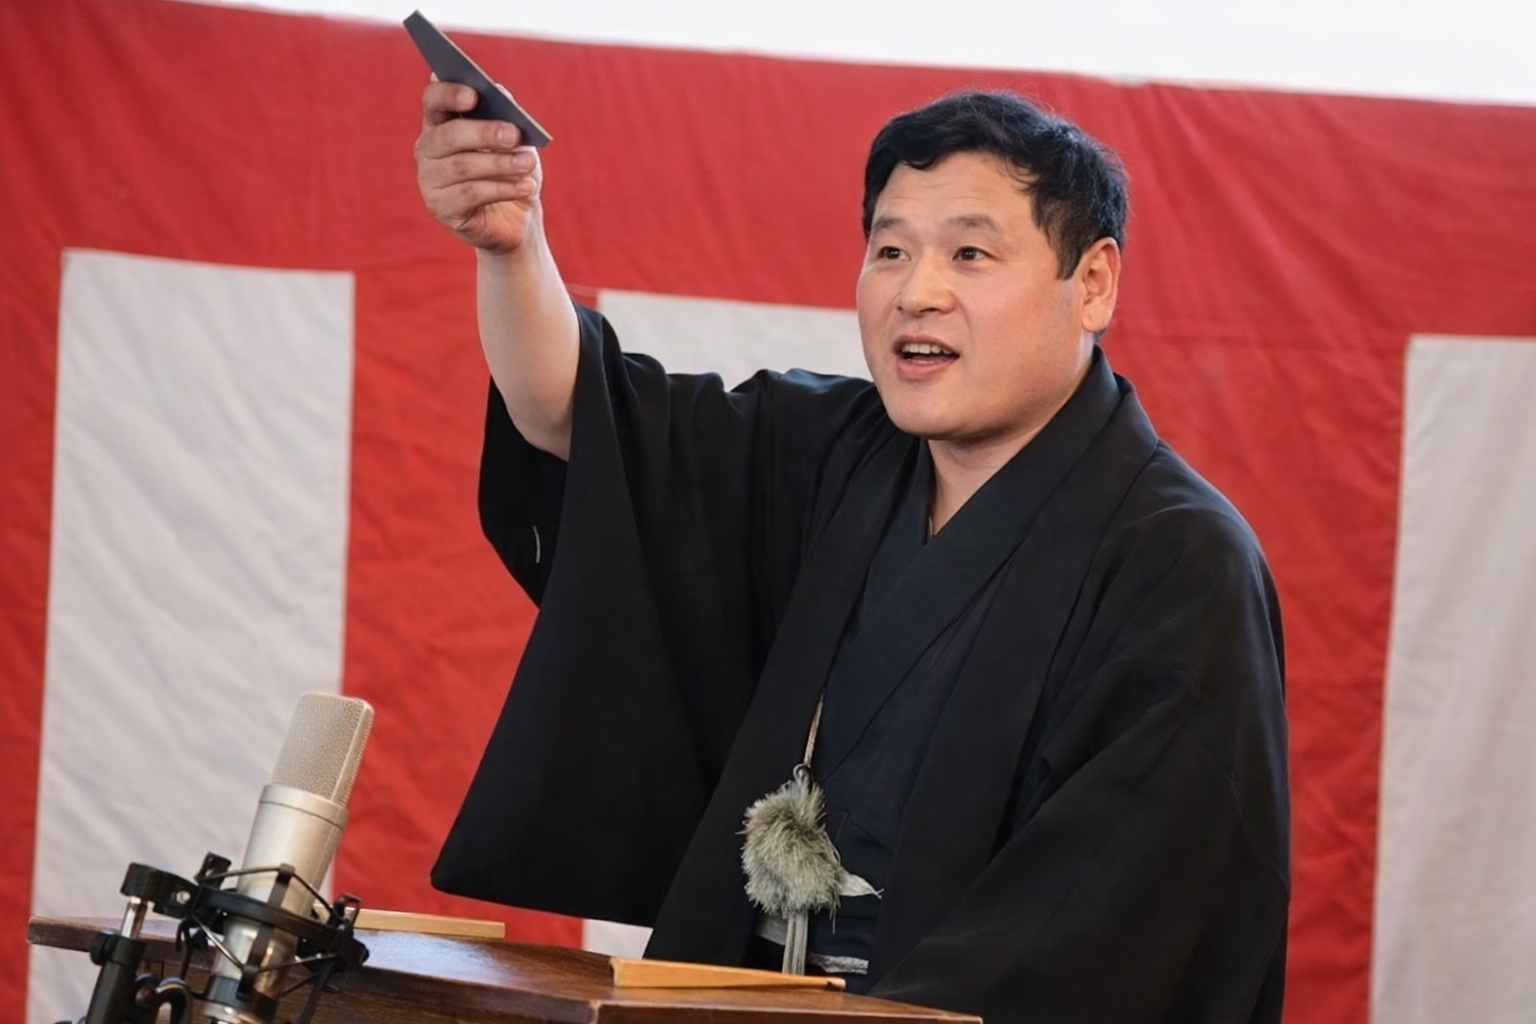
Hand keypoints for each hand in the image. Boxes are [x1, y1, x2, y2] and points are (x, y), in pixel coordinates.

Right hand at [414, 81, 542, 254]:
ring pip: (462, 166)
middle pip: (448, 135)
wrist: (517, 218)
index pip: (433, 100)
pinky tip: (525, 186)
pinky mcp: (441, 208)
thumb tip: (500, 92)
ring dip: (500, 163)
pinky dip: (502, 188)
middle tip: (514, 135)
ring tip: (527, 163)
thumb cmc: (512, 171)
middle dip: (484, 133)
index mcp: (441, 123)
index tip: (473, 95)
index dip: (449, 94)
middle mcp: (428, 149)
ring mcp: (430, 179)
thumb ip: (504, 113)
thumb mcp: (514, 140)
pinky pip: (471, 194)